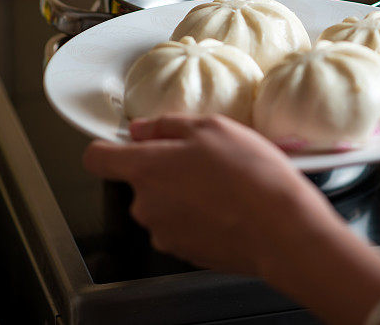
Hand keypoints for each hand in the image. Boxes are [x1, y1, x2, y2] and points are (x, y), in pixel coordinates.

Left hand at [83, 114, 341, 274]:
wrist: (282, 229)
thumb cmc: (250, 175)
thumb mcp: (212, 127)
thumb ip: (167, 125)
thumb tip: (142, 130)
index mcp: (145, 169)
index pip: (97, 158)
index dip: (109, 147)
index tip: (127, 144)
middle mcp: (146, 206)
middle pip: (141, 182)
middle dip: (166, 170)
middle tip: (206, 160)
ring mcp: (165, 234)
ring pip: (165, 205)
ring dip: (186, 194)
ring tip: (224, 185)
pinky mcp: (187, 254)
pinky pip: (185, 227)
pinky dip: (201, 217)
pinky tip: (230, 208)